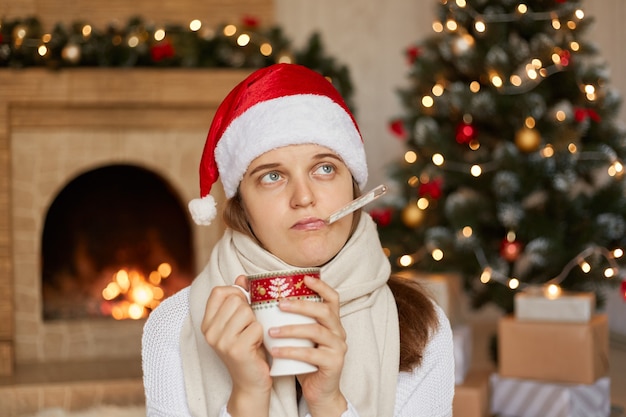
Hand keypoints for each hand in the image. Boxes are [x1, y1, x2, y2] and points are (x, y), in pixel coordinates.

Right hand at [201, 275, 271, 415]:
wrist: (251, 383)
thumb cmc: (249, 348)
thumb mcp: (240, 322)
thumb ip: (239, 299)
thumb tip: (242, 277)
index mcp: (207, 323)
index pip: (219, 291)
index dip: (236, 293)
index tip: (243, 306)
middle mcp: (209, 331)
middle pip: (236, 300)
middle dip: (249, 310)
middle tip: (249, 327)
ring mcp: (221, 341)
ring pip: (246, 311)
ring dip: (256, 322)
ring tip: (253, 336)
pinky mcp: (235, 350)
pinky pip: (256, 327)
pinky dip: (262, 335)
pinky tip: (257, 346)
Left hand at [269, 276, 347, 416]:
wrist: (319, 391)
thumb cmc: (305, 360)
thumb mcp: (298, 337)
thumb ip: (288, 319)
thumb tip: (262, 297)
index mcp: (332, 322)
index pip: (332, 298)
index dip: (321, 286)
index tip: (304, 278)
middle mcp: (339, 332)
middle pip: (324, 312)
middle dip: (301, 305)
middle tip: (280, 304)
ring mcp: (338, 348)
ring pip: (317, 332)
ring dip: (292, 329)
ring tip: (271, 331)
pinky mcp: (334, 364)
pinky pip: (311, 355)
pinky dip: (291, 351)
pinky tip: (275, 351)